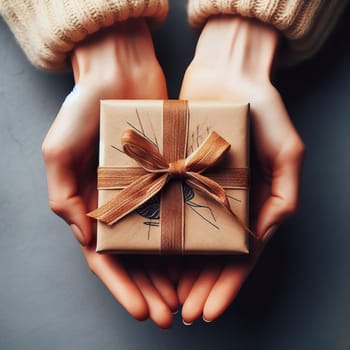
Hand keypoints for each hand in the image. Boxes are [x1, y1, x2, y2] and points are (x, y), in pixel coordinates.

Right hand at [42, 19, 177, 327]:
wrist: (120, 71)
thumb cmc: (85, 107)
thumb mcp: (59, 151)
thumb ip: (64, 196)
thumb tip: (85, 238)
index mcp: (92, 204)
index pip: (105, 258)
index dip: (122, 288)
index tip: (143, 312)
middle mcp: (120, 203)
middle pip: (135, 258)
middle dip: (150, 289)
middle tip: (170, 314)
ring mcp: (146, 190)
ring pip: (158, 242)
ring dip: (169, 273)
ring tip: (185, 298)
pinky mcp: (169, 174)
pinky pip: (178, 212)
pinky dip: (184, 238)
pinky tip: (196, 259)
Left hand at [178, 16, 304, 323]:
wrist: (225, 74)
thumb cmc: (261, 107)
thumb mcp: (287, 149)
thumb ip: (284, 193)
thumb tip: (264, 234)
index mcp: (252, 202)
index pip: (241, 256)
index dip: (227, 285)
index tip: (211, 310)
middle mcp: (224, 201)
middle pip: (212, 255)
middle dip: (201, 286)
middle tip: (185, 313)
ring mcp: (198, 189)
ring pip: (188, 240)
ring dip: (181, 271)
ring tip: (168, 297)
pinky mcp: (175, 173)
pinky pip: (169, 210)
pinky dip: (163, 236)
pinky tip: (153, 260)